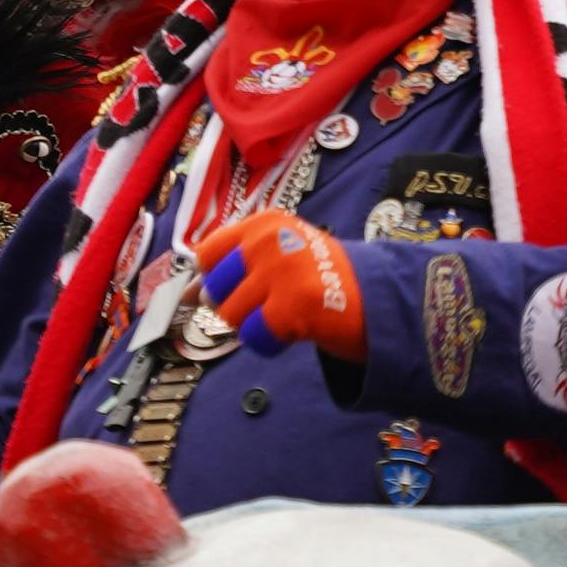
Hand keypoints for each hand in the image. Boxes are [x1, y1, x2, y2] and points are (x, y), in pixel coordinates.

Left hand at [196, 212, 365, 361]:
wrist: (380, 298)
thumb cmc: (321, 278)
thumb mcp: (276, 258)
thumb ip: (233, 269)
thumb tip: (186, 295)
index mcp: (263, 223)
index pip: (207, 254)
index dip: (216, 279)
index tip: (239, 288)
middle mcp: (269, 239)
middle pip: (215, 288)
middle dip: (236, 306)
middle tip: (270, 304)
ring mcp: (281, 270)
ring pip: (232, 316)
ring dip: (255, 325)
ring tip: (286, 314)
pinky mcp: (292, 305)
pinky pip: (254, 338)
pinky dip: (271, 343)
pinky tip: (295, 330)